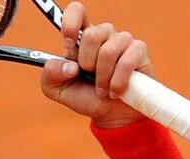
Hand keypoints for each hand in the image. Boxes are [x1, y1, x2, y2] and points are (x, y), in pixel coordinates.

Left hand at [40, 2, 152, 127]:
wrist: (110, 116)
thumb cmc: (85, 97)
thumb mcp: (56, 90)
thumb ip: (50, 74)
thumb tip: (68, 64)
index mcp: (80, 39)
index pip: (77, 12)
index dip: (71, 22)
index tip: (69, 43)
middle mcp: (102, 35)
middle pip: (91, 34)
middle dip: (87, 63)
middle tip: (89, 76)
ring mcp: (122, 40)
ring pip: (108, 51)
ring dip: (102, 78)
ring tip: (102, 88)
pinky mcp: (139, 50)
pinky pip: (126, 61)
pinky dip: (117, 82)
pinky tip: (115, 90)